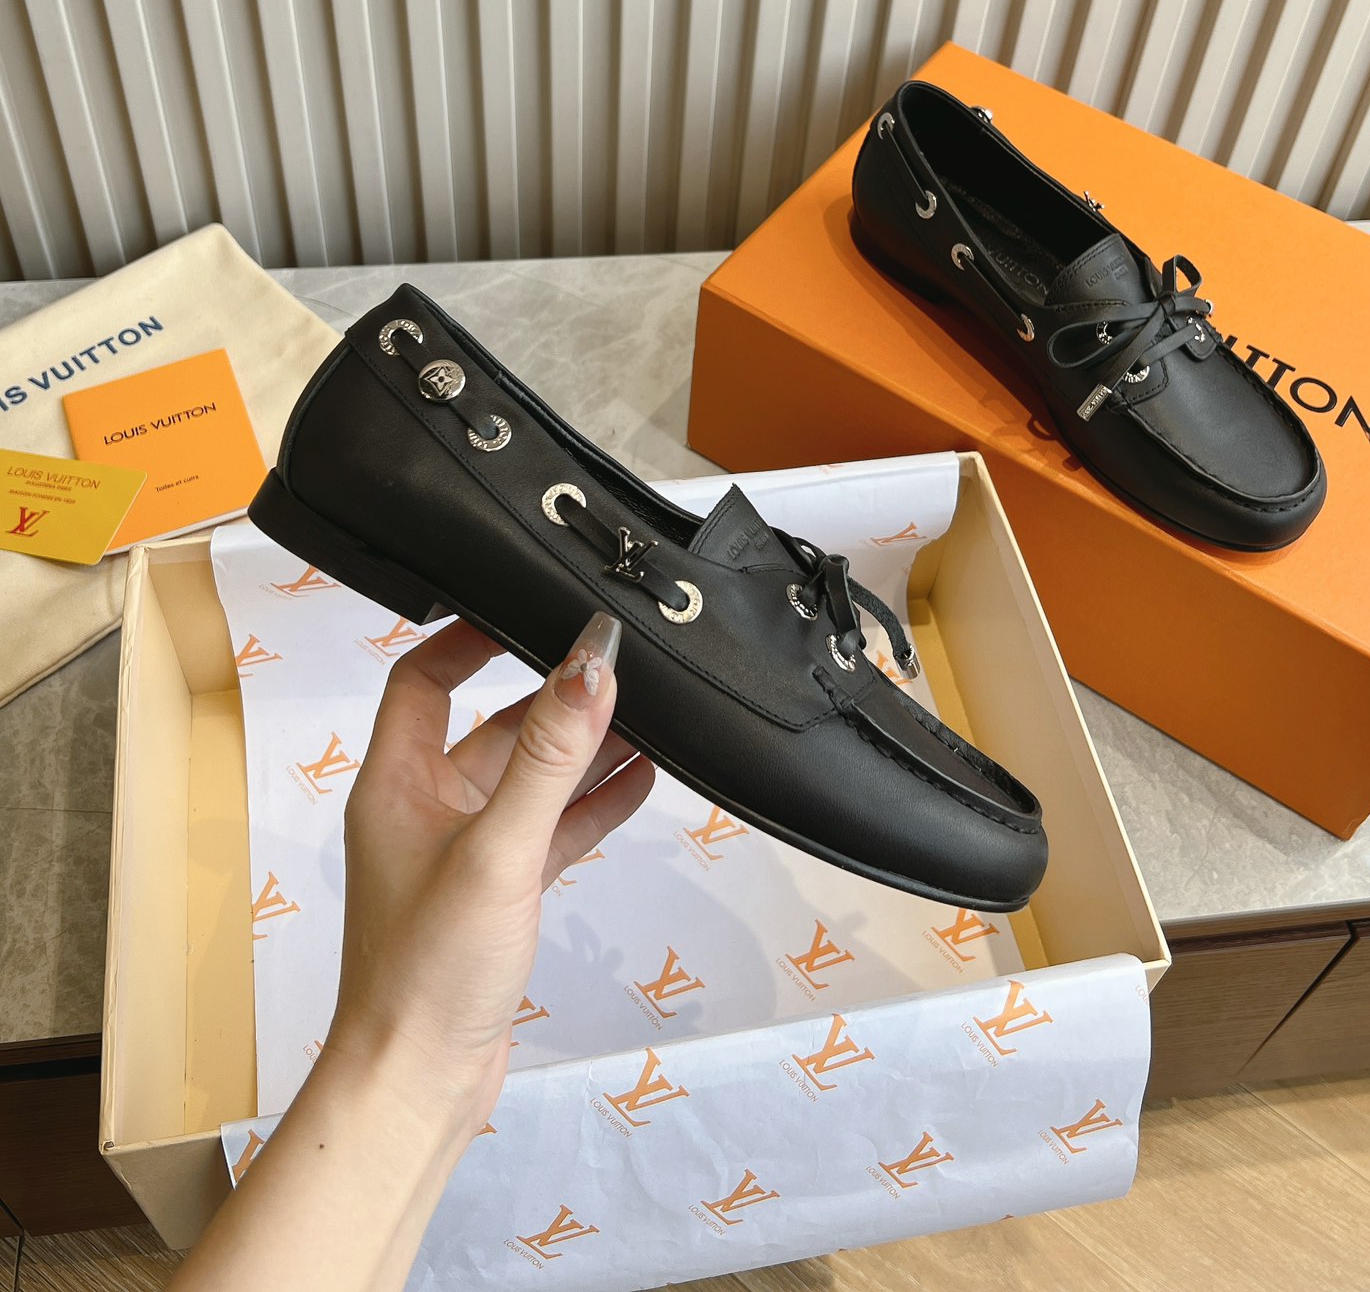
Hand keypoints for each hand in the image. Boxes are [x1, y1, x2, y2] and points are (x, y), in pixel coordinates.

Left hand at [324, 611, 653, 1137]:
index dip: (468, 637)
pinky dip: (591, 806)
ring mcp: (463, 856)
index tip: (524, 605)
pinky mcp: (498, 897)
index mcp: (397, 785)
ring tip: (648, 713)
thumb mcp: (498, 849)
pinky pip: (550, 831)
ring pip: (530, 781)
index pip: (423, 680)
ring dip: (583, 750)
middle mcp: (425, 811)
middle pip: (493, 727)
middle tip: (610, 663)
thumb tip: (588, 664)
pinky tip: (640, 782)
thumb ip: (549, 756)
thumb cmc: (425, 975)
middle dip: (552, 696)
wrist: (417, 1087)